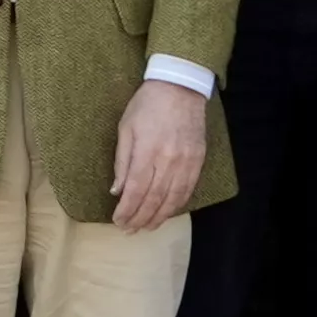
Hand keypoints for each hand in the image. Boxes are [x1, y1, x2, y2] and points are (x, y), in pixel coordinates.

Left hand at [107, 76, 212, 231]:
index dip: (127, 210)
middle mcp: (168, 160)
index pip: (136, 190)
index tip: (117, 220)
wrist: (180, 87)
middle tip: (129, 229)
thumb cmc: (147, 105)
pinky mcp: (198, 160)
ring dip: (158, 217)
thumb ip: (122, 161)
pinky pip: (187, 190)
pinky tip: (167, 213)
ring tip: (146, 227)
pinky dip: (176, 205)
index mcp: (147, 150)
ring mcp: (186, 162)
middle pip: (153, 199)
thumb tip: (117, 190)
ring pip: (172, 199)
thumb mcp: (126, 128)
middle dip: (140, 218)